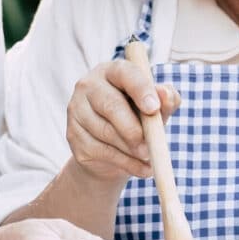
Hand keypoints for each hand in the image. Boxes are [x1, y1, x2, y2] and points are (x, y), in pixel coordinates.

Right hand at [66, 60, 179, 183]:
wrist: (114, 149)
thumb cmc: (139, 118)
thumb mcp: (157, 108)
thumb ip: (166, 98)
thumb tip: (165, 95)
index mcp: (112, 71)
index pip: (124, 73)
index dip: (140, 89)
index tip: (154, 109)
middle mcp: (89, 85)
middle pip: (111, 105)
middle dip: (133, 129)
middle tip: (151, 146)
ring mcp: (77, 110)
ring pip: (105, 132)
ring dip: (131, 150)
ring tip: (149, 157)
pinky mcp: (73, 135)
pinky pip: (101, 151)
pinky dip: (126, 163)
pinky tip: (141, 168)